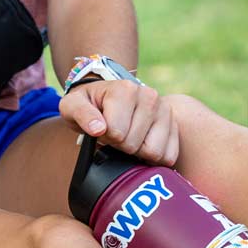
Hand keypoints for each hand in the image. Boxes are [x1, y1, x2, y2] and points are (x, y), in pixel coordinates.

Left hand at [59, 79, 179, 167]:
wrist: (108, 96)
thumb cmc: (89, 103)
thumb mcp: (73, 105)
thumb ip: (81, 114)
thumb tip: (98, 129)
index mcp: (125, 89)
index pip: (117, 133)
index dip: (105, 137)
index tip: (101, 128)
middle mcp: (149, 96)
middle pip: (134, 144)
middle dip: (120, 145)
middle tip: (114, 133)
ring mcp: (165, 110)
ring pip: (154, 152)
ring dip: (137, 152)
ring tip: (128, 137)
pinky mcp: (174, 125)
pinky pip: (169, 156)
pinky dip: (154, 157)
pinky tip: (142, 144)